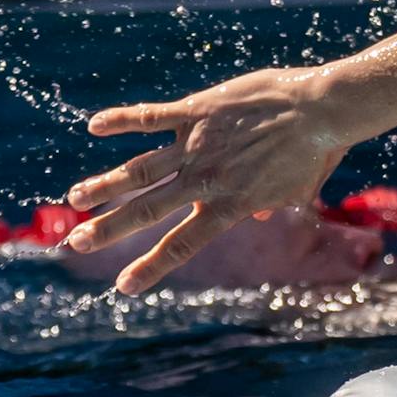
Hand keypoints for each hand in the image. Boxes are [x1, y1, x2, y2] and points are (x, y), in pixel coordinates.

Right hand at [63, 67, 348, 293]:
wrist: (322, 109)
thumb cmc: (317, 152)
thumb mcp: (297, 191)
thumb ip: (273, 205)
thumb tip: (260, 215)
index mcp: (230, 204)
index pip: (182, 243)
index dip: (151, 267)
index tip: (124, 286)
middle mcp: (206, 179)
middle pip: (147, 210)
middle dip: (108, 229)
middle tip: (75, 244)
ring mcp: (197, 144)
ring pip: (139, 170)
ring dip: (104, 185)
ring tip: (75, 200)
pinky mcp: (196, 111)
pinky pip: (150, 117)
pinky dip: (121, 120)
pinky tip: (94, 125)